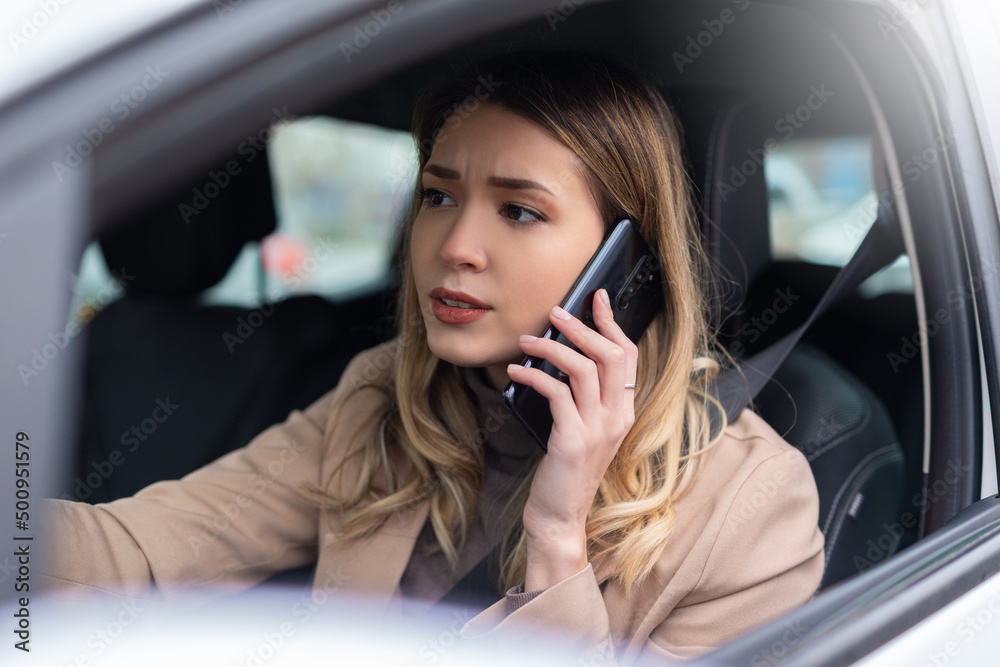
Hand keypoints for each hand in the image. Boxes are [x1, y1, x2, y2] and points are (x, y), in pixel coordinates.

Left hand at [506, 288, 638, 589]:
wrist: (559, 518)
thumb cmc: (564, 472)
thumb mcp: (582, 431)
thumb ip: (583, 400)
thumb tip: (563, 359)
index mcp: (623, 412)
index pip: (628, 356)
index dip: (612, 323)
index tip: (596, 299)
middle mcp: (617, 417)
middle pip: (611, 355)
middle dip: (582, 326)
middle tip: (555, 312)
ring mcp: (597, 429)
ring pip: (584, 369)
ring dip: (552, 348)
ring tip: (527, 340)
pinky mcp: (572, 440)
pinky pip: (556, 393)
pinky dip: (534, 376)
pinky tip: (516, 372)